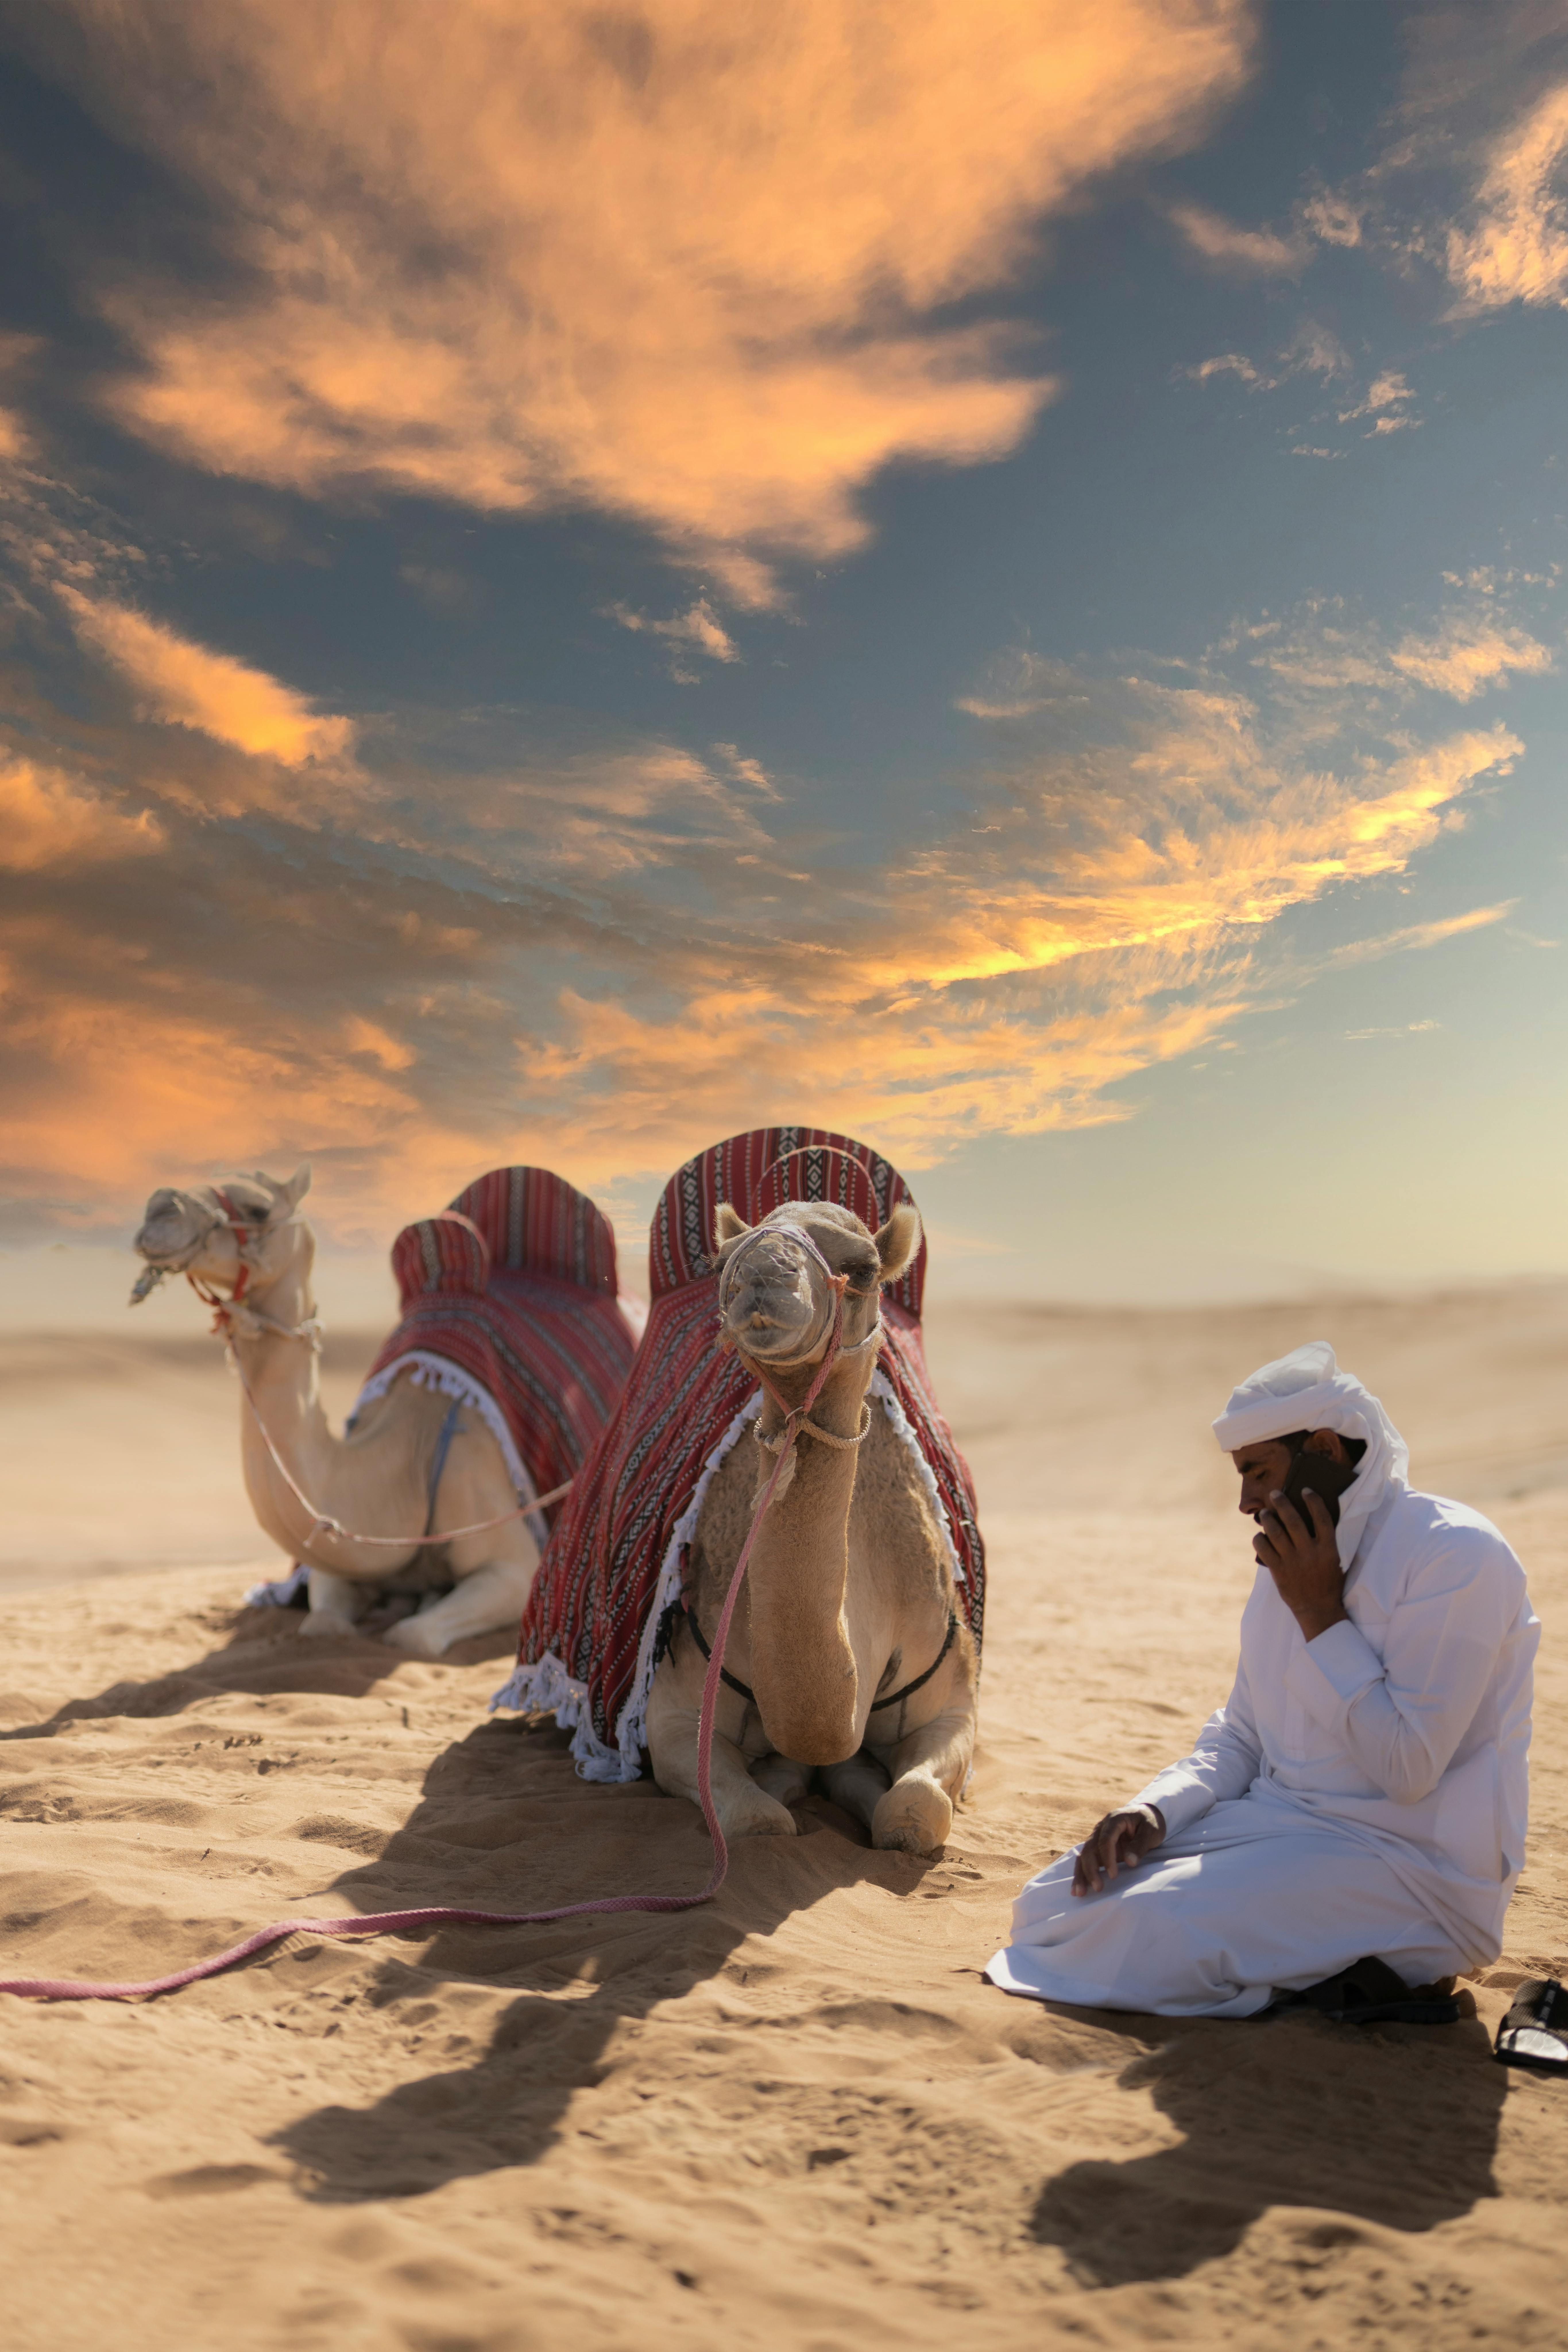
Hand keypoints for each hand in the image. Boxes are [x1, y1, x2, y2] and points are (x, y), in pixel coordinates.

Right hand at [1071, 1803, 1165, 1896]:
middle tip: (1098, 1888)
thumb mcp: (1150, 1831)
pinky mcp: (1098, 1848)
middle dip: (1091, 1869)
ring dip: (1081, 1873)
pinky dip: (1081, 1873)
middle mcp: (1101, 1828)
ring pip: (1084, 1855)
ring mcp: (1097, 1838)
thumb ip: (1139, 1845)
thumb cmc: (1150, 1823)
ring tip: (1079, 1893)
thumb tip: (1129, 1862)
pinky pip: (1086, 1860)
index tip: (1113, 1876)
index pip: (1105, 1839)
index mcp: (1114, 1819)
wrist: (1147, 1816)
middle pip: (1090, 1848)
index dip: (1107, 1857)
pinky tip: (1077, 1888)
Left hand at [1254, 1485, 1346, 1642]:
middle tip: (1274, 1493)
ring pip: (1275, 1532)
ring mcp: (1293, 1561)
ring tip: (1264, 1513)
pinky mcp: (1279, 1571)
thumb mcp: (1334, 1561)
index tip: (1306, 1490)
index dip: (1314, 1501)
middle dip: (1282, 1503)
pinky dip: (1259, 1539)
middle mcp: (1310, 1552)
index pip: (1322, 1518)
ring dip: (1267, 1519)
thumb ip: (1324, 1542)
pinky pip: (1263, 1549)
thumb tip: (1310, 1519)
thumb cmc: (1328, 1583)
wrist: (1319, 1610)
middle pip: (1293, 1520)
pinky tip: (1259, 1536)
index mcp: (1328, 1549)